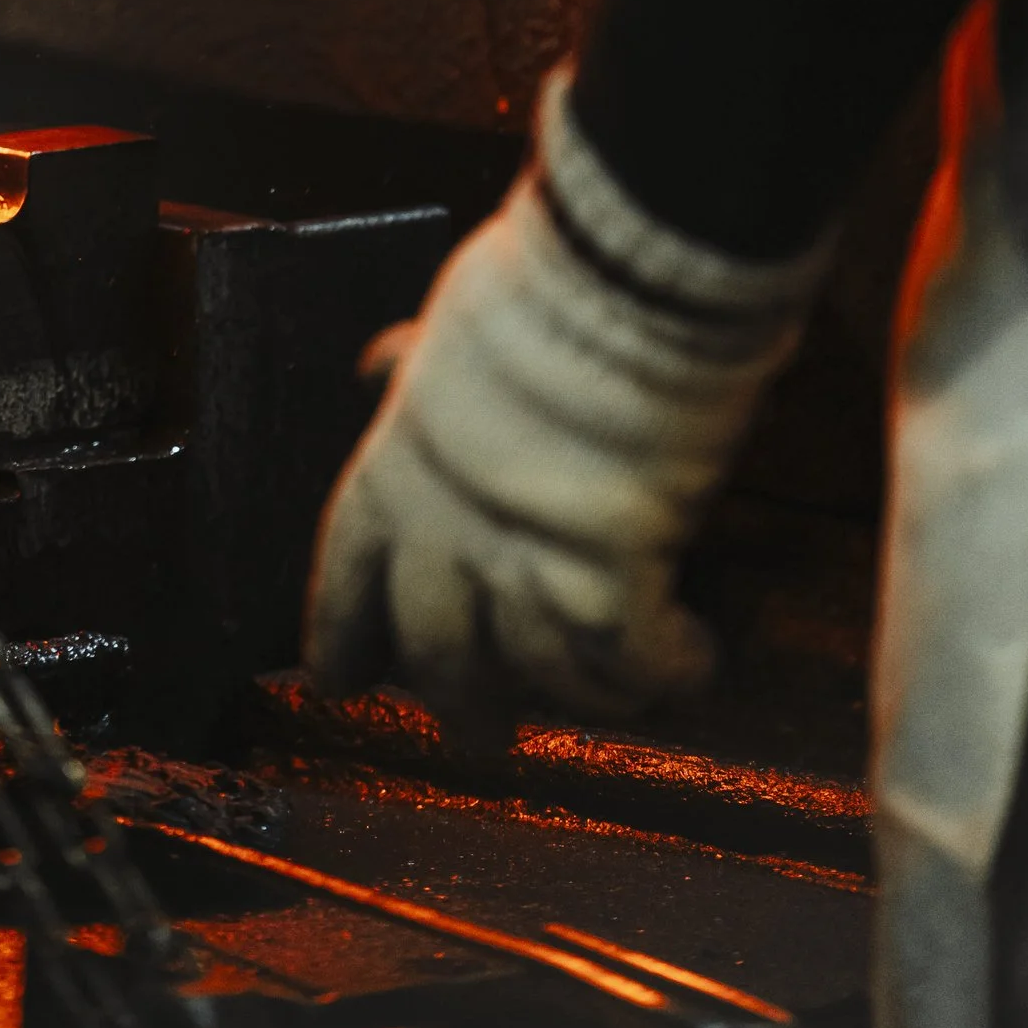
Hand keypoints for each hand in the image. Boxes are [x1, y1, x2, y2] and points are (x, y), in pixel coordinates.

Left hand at [304, 72, 824, 719]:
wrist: (620, 288)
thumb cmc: (540, 292)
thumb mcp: (450, 332)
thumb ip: (419, 372)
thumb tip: (379, 363)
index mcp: (394, 469)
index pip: (344, 580)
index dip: (340, 640)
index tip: (338, 684)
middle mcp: (445, 535)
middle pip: (439, 659)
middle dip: (462, 708)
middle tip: (483, 739)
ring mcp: (525, 566)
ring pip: (542, 679)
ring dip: (583, 701)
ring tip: (615, 699)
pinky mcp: (612, 581)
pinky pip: (633, 665)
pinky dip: (666, 671)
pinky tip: (690, 659)